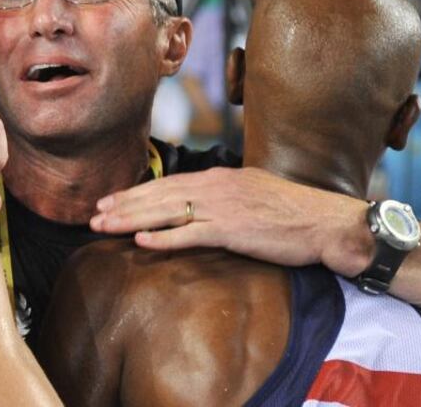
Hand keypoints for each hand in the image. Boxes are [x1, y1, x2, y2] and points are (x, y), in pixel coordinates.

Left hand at [89, 167, 373, 277]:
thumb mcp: (253, 192)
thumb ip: (225, 194)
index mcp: (219, 177)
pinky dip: (163, 238)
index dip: (136, 192)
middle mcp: (216, 187)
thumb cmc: (294, 211)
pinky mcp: (233, 229)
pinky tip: (140, 242)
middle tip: (93, 213)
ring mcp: (223, 207)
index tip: (110, 199)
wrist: (327, 221)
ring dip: (131, 219)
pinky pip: (191, 233)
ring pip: (166, 212)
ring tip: (103, 225)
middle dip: (123, 204)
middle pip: (159, 195)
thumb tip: (201, 202)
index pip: (168, 183)